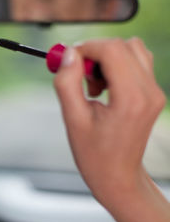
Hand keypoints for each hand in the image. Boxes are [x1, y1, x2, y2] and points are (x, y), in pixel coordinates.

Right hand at [54, 38, 169, 221]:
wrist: (118, 176)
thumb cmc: (94, 153)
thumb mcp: (72, 119)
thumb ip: (67, 82)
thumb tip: (68, 54)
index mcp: (130, 99)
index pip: (111, 50)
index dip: (85, 48)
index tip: (67, 60)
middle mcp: (149, 92)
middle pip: (123, 45)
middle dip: (94, 52)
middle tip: (78, 75)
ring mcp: (155, 92)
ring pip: (132, 49)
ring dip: (107, 58)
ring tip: (93, 84)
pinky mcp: (153, 94)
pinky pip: (137, 62)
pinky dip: (116, 65)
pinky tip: (104, 87)